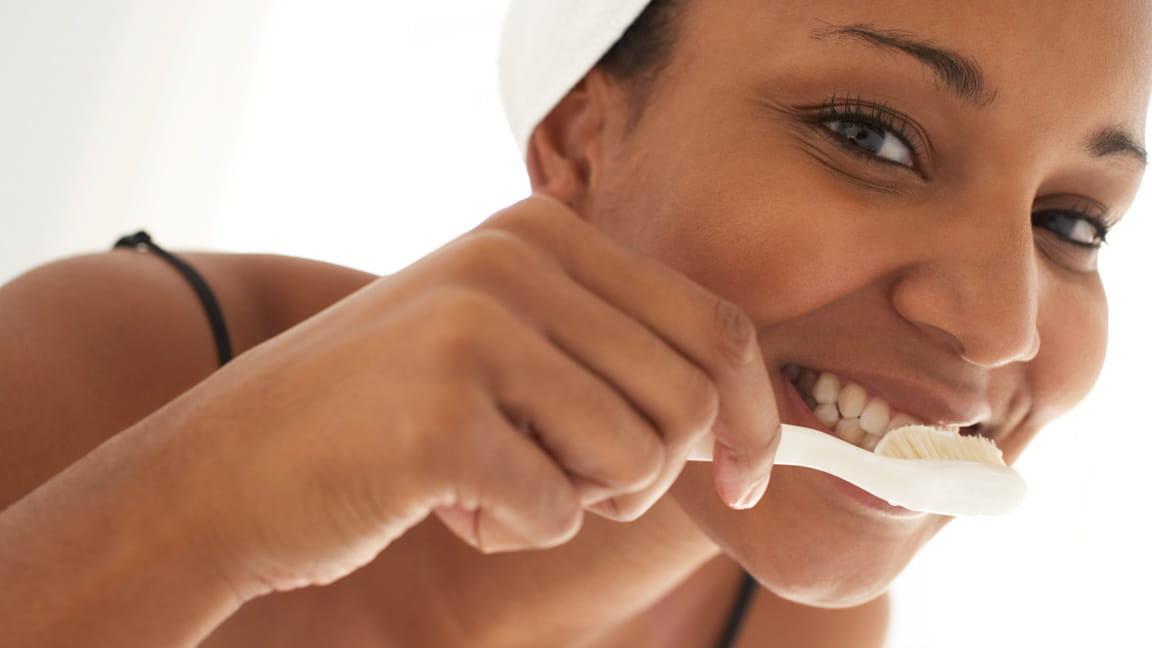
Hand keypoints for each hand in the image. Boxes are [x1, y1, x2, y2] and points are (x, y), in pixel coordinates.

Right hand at [174, 195, 780, 596]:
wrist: (226, 470)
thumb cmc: (384, 417)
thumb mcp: (503, 342)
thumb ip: (610, 349)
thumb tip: (746, 413)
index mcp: (540, 231)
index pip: (714, 324)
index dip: (754, 416)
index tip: (748, 481)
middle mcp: (512, 261)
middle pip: (690, 399)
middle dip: (650, 472)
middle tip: (569, 484)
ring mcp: (475, 333)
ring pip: (638, 459)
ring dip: (580, 500)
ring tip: (494, 482)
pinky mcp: (444, 419)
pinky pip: (560, 512)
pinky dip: (518, 531)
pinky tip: (444, 504)